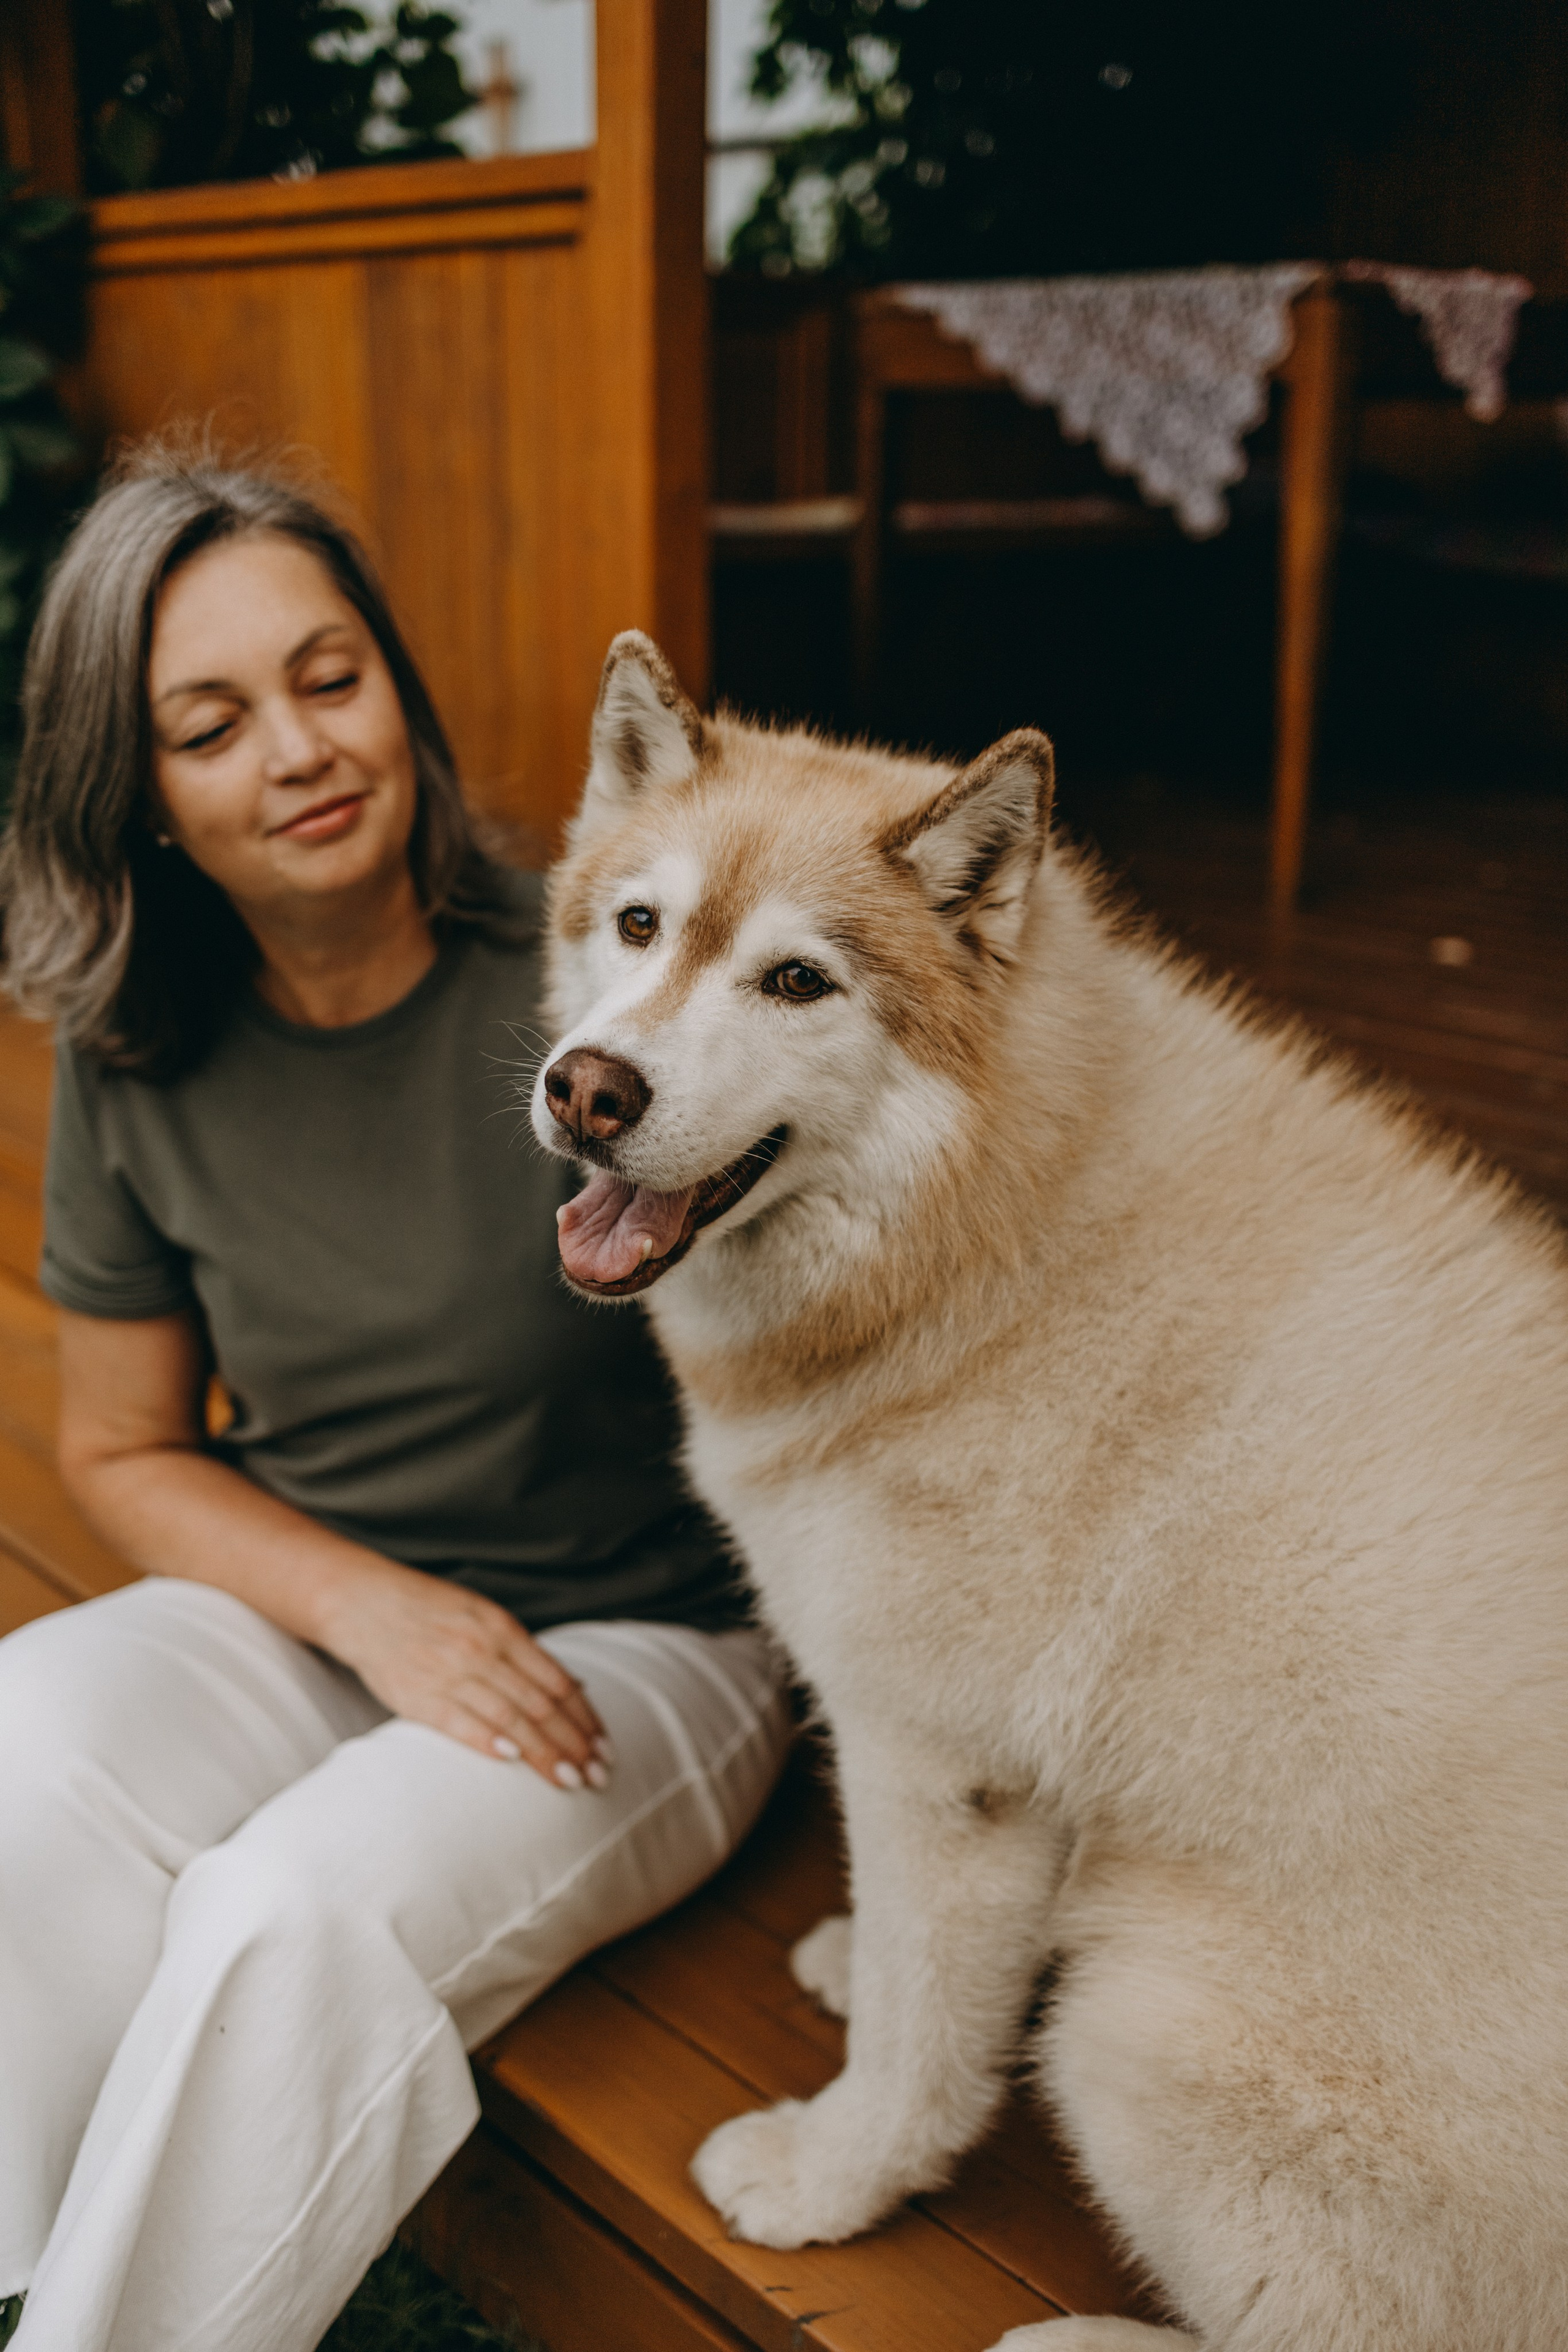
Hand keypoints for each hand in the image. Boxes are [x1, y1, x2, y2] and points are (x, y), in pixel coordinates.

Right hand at [317, 1558, 611, 1787]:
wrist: (363, 1603)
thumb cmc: (430, 1612)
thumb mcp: (484, 1615)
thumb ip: (523, 1652)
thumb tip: (573, 1688)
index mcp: (502, 1629)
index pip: (557, 1681)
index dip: (585, 1718)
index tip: (605, 1746)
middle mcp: (481, 1649)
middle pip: (541, 1705)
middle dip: (575, 1743)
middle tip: (598, 1774)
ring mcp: (448, 1673)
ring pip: (509, 1718)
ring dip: (544, 1753)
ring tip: (570, 1780)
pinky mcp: (416, 1696)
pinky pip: (458, 1722)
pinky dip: (487, 1741)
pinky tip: (512, 1760)